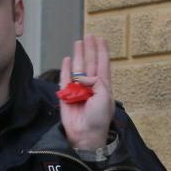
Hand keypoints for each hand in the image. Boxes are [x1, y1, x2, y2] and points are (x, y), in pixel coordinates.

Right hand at [59, 34, 114, 150]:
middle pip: (91, 63)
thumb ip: (96, 82)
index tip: (102, 39)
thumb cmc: (99, 118)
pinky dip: (66, 69)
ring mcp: (79, 89)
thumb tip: (83, 76)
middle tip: (89, 36)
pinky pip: (65, 79)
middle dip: (90, 49)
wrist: (85, 134)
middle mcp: (91, 86)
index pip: (103, 65)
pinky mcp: (67, 95)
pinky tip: (68, 60)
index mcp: (103, 86)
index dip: (102, 51)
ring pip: (79, 68)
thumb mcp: (105, 97)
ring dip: (79, 55)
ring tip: (79, 42)